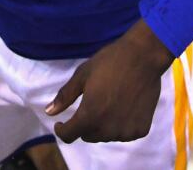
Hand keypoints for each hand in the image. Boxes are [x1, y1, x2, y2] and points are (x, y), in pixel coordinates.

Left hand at [46, 20, 172, 143]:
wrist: (143, 57)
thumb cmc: (110, 62)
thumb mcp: (82, 75)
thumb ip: (65, 97)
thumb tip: (49, 112)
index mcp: (89, 115)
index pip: (69, 135)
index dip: (62, 130)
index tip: (61, 123)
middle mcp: (107, 129)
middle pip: (88, 136)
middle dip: (84, 124)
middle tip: (91, 103)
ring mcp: (126, 131)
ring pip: (106, 136)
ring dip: (103, 125)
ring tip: (109, 103)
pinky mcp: (141, 130)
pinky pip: (124, 133)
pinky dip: (120, 125)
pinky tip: (124, 106)